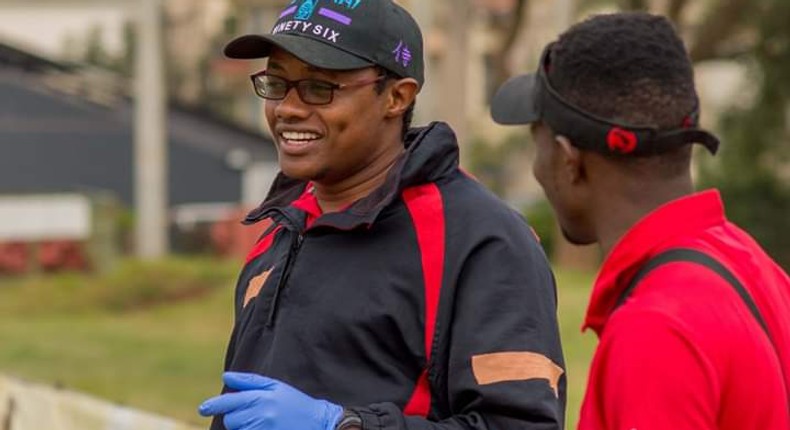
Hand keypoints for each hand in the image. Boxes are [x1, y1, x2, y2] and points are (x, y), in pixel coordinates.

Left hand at [199, 372, 343, 429]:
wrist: (319, 422)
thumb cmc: (295, 403)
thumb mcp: (275, 387)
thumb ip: (249, 382)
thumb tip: (225, 376)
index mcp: (262, 398)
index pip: (230, 402)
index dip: (214, 405)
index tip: (203, 408)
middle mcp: (261, 415)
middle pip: (231, 420)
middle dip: (237, 418)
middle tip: (254, 414)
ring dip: (245, 428)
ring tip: (263, 423)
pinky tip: (264, 427)